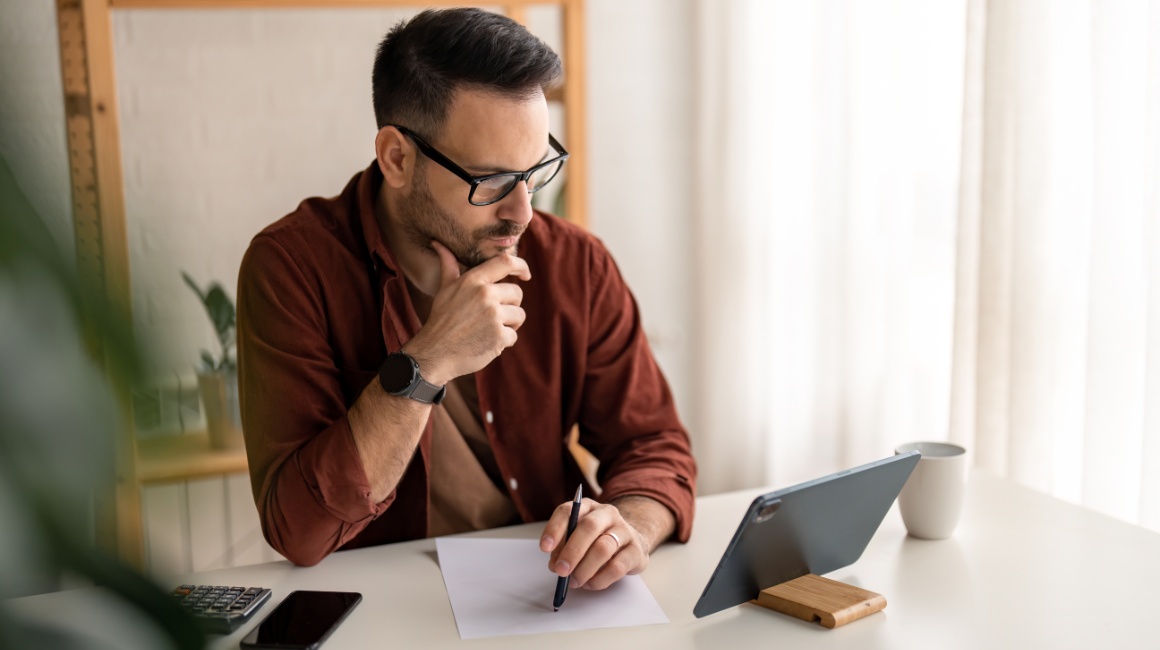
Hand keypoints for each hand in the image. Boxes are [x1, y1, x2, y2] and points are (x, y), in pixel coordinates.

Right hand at [404, 240, 530, 383]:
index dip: (521, 266)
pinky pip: (514, 335)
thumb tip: (438, 244)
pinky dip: (503, 342)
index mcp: (473, 280)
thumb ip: (449, 266)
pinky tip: (486, 342)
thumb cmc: (441, 320)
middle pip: (517, 293)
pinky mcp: (499, 336)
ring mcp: (493, 315)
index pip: (506, 262)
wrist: (435, 353)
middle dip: (510, 305)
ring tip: (488, 330)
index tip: (526, 275)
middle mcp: (485, 294)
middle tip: (493, 316)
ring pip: (519, 315)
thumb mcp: (445, 289)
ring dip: (509, 325)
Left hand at [540, 498, 650, 590]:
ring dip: (585, 568)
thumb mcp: (577, 539)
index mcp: (587, 507)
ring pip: (604, 548)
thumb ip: (564, 549)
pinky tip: (590, 584)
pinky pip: (618, 566)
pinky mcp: (636, 550)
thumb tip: (554, 565)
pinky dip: (600, 579)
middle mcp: (607, 514)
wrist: (632, 542)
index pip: (568, 511)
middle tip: (560, 570)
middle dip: (572, 551)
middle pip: (589, 527)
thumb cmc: (598, 540)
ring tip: (574, 581)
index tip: (545, 547)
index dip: (555, 528)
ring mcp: (624, 530)